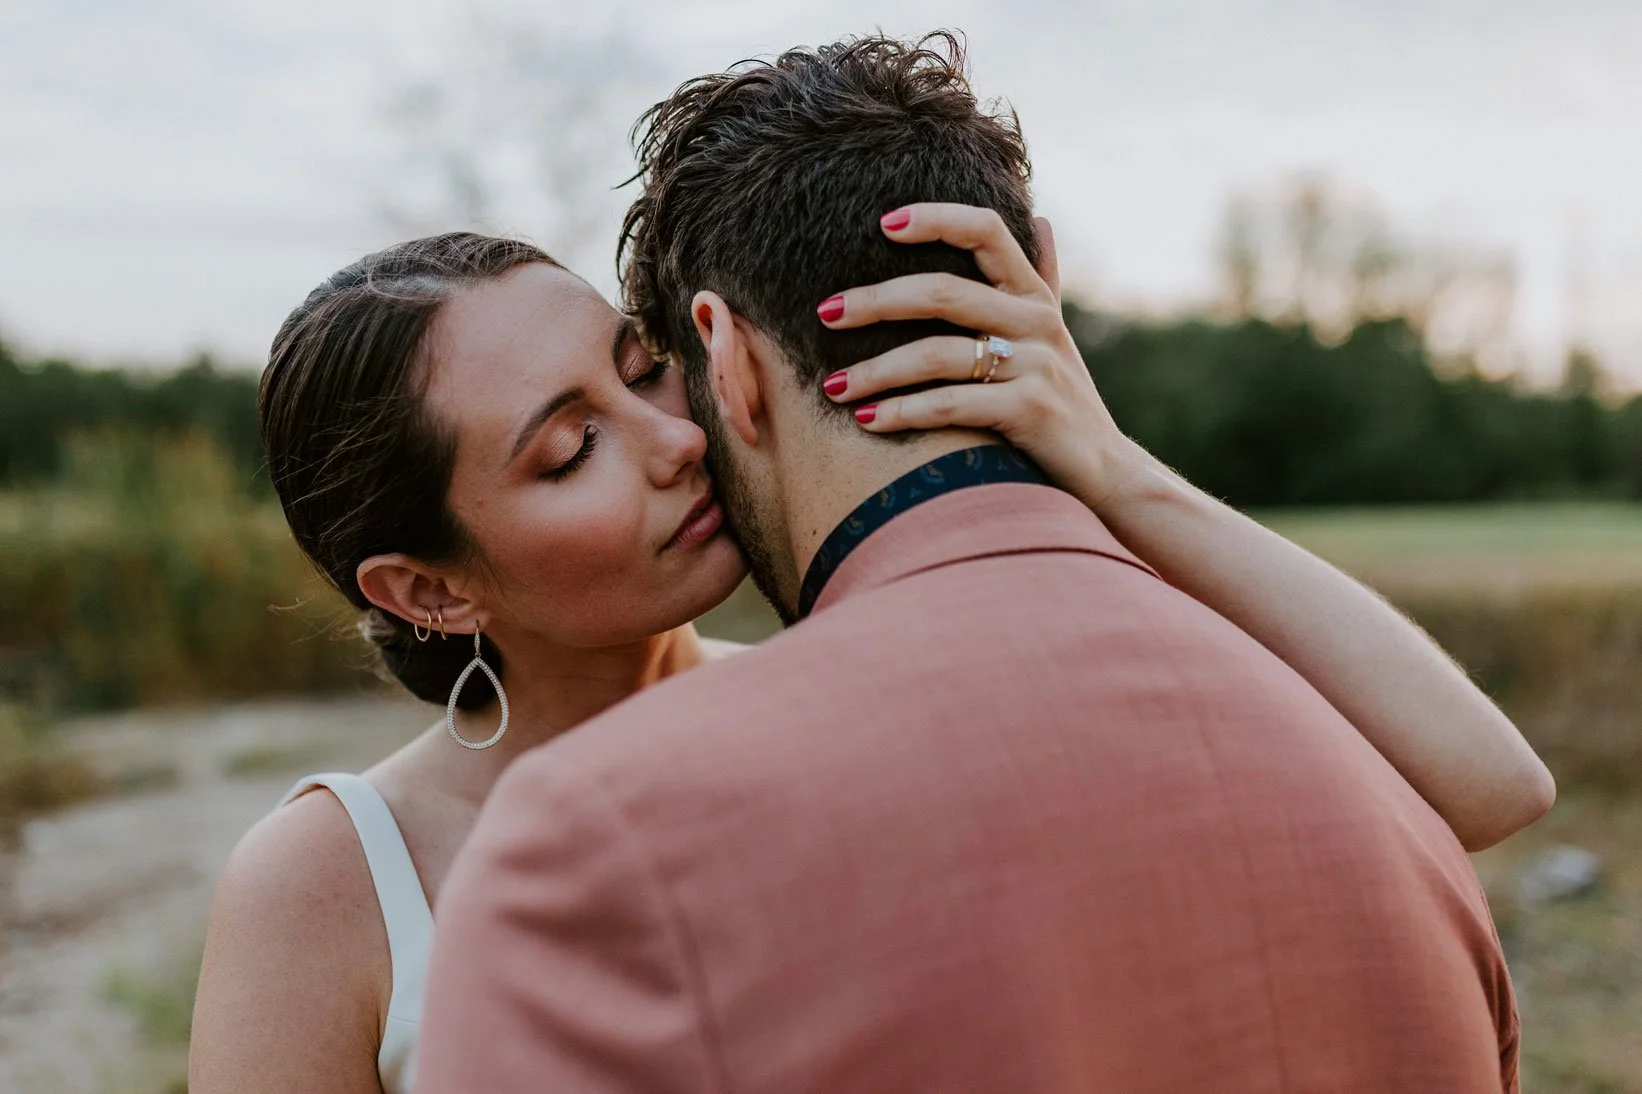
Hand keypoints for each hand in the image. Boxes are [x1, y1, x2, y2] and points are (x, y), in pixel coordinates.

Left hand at [818, 203, 1144, 509]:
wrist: (1107, 472)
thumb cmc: (1065, 401)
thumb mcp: (1054, 334)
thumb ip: (1044, 279)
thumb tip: (1041, 219)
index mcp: (1033, 296)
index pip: (986, 231)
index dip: (936, 218)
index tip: (882, 223)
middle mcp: (1036, 322)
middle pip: (943, 292)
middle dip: (875, 302)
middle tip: (825, 314)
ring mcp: (1035, 366)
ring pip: (936, 354)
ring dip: (876, 371)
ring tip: (833, 387)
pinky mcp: (1030, 412)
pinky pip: (951, 404)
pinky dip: (903, 412)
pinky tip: (868, 421)